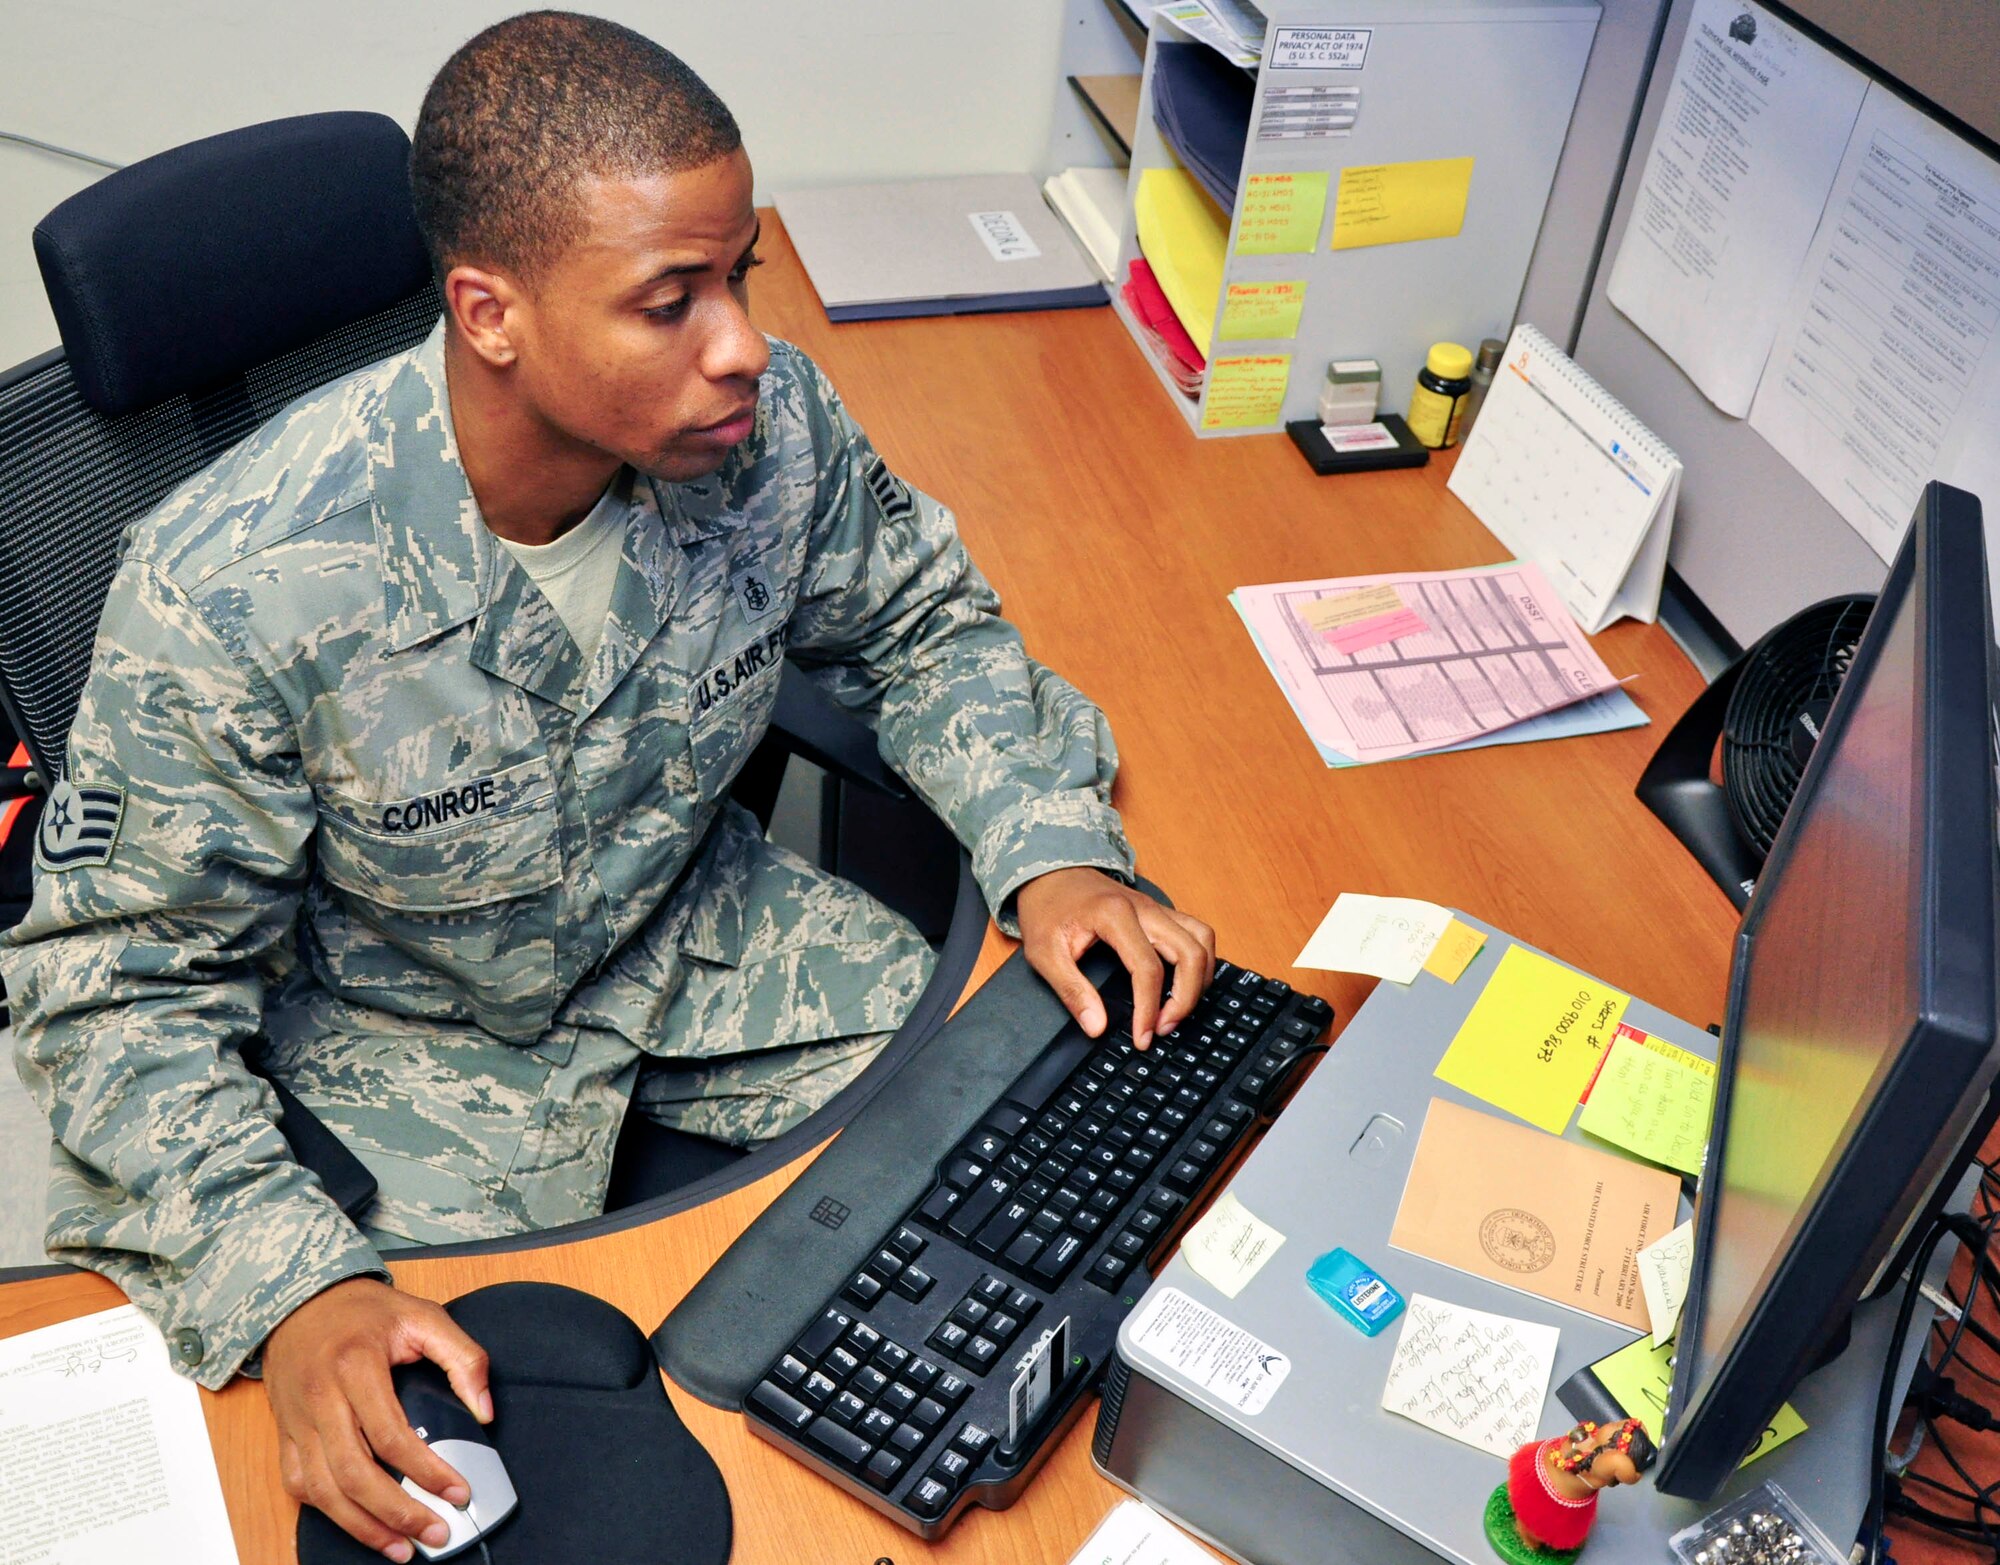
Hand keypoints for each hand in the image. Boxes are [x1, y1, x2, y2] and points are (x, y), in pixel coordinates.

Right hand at [263, 1277, 492, 1561]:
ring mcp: (297, 1420)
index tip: (459, 1493)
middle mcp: (321, 1398)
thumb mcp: (424, 1315)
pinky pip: (299, 1485)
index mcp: (356, 1366)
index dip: (427, 1471)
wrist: (300, 1302)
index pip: (392, 1435)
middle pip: (355, 1474)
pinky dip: (328, 1512)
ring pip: (323, 1490)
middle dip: (397, 1513)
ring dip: (362, 1527)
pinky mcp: (284, 1434)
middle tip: (435, 1533)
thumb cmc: (365, 1312)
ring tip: (401, 1548)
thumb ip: (464, 1358)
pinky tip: (359, 1525)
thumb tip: (486, 1411)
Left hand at [1016, 867, 1216, 1048]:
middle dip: (1186, 998)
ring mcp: (1156, 907)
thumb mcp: (1044, 953)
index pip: (1148, 968)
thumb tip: (1096, 1027)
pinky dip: (1200, 960)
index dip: (1149, 1009)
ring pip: (1203, 939)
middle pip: (1190, 953)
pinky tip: (1184, 983)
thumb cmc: (1046, 910)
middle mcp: (1145, 907)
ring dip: (1200, 978)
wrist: (1050, 873)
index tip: (1142, 1037)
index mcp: (1115, 915)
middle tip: (1164, 1028)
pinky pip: (1196, 933)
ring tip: (1179, 1009)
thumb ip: (1071, 991)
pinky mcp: (1160, 912)